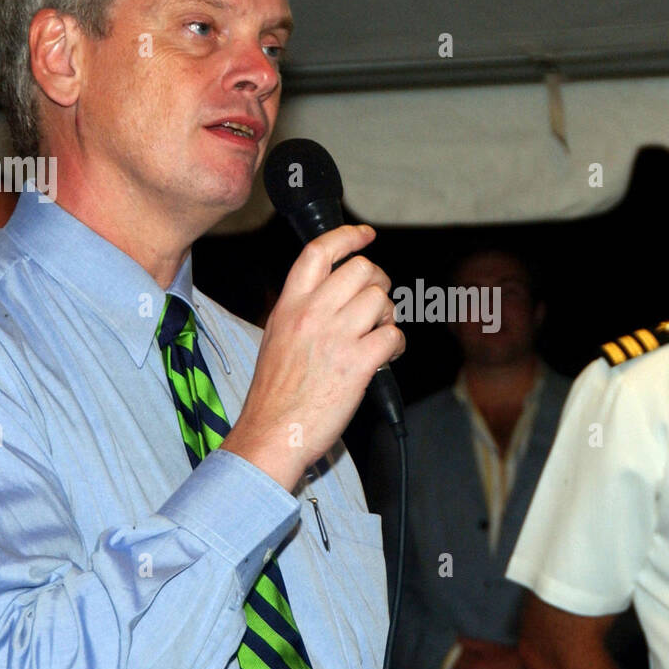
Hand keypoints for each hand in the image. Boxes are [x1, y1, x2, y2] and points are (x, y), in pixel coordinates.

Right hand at [221, 224, 403, 490]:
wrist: (272, 433)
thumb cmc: (275, 395)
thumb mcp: (276, 337)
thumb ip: (301, 311)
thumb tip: (333, 296)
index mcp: (289, 305)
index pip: (319, 251)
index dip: (347, 236)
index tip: (366, 235)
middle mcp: (312, 313)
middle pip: (361, 270)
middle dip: (378, 284)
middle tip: (377, 306)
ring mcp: (335, 336)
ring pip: (381, 300)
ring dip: (387, 317)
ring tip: (376, 338)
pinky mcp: (357, 363)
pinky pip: (393, 335)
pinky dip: (396, 345)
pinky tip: (385, 358)